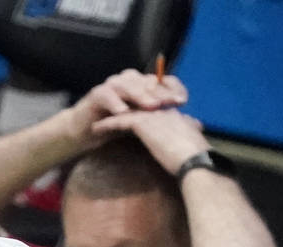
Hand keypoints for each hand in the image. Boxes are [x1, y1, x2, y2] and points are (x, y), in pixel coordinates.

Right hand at [66, 68, 187, 151]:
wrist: (85, 131)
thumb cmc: (115, 127)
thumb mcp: (144, 124)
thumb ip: (165, 121)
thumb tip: (197, 124)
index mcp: (142, 85)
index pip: (161, 80)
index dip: (173, 88)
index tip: (183, 101)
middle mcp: (129, 81)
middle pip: (147, 82)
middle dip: (159, 93)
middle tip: (169, 103)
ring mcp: (112, 86)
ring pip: (129, 85)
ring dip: (140, 96)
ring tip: (150, 107)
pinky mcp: (97, 94)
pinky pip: (107, 96)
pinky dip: (115, 103)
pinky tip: (123, 112)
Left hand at [90, 106, 209, 175]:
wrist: (195, 162)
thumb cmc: (197, 159)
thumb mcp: (193, 143)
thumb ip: (189, 137)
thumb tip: (193, 142)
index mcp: (175, 115)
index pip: (153, 105)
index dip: (139, 107)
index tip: (128, 111)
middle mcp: (163, 110)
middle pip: (137, 102)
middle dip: (123, 105)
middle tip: (108, 109)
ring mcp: (152, 114)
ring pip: (126, 108)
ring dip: (111, 112)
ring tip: (97, 117)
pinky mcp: (143, 123)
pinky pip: (119, 120)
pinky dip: (107, 123)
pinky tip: (95, 128)